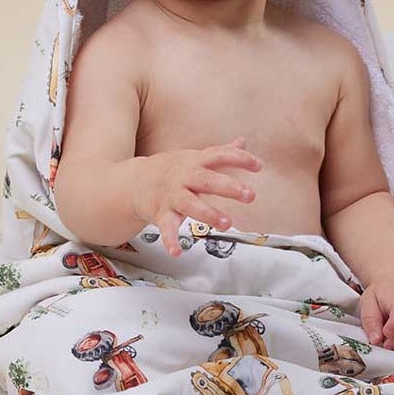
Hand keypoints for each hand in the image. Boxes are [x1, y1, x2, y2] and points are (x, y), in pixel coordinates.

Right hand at [132, 136, 261, 255]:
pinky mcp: (161, 213)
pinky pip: (166, 227)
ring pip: (190, 204)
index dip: (239, 159)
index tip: (258, 166)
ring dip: (208, 214)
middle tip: (250, 195)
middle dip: (228, 187)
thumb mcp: (195, 158)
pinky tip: (177, 251)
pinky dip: (170, 240)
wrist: (135, 181)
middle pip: (207, 180)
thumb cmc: (172, 170)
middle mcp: (184, 177)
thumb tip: (243, 142)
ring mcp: (172, 196)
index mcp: (196, 162)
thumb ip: (221, 152)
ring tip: (227, 224)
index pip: (219, 155)